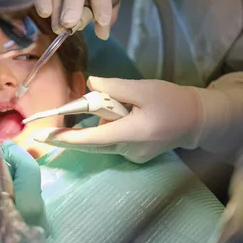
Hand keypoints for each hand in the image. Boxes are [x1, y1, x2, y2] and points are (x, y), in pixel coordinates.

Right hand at [0, 141, 47, 242]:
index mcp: (28, 206)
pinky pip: (21, 218)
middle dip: (8, 170)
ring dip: (8, 189)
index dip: (10, 152)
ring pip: (25, 201)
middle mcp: (41, 222)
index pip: (29, 167)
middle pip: (28, 184)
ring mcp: (36, 239)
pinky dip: (8, 208)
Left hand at [34, 77, 202, 163]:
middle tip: (51, 130)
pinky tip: (116, 120)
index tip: (46, 137)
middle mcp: (129, 150)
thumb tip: (91, 85)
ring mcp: (132, 157)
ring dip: (95, 129)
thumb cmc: (171, 101)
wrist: (196, 120)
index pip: (93, 138)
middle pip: (93, 143)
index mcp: (132, 133)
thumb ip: (115, 87)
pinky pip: (111, 144)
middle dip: (73, 135)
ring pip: (101, 143)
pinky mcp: (135, 157)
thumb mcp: (144, 88)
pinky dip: (106, 132)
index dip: (68, 138)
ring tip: (107, 113)